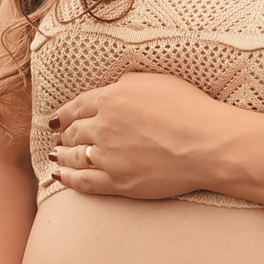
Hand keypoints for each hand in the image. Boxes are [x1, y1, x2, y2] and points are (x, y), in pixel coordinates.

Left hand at [47, 72, 242, 200]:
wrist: (207, 144)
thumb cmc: (189, 108)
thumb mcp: (155, 81)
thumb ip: (126, 84)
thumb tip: (112, 89)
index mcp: (110, 99)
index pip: (77, 107)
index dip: (64, 114)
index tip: (56, 120)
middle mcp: (103, 127)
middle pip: (74, 132)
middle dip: (65, 135)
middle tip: (60, 138)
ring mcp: (108, 156)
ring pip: (74, 156)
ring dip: (62, 155)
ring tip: (56, 156)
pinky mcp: (117, 182)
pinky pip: (84, 182)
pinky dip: (69, 179)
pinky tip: (60, 177)